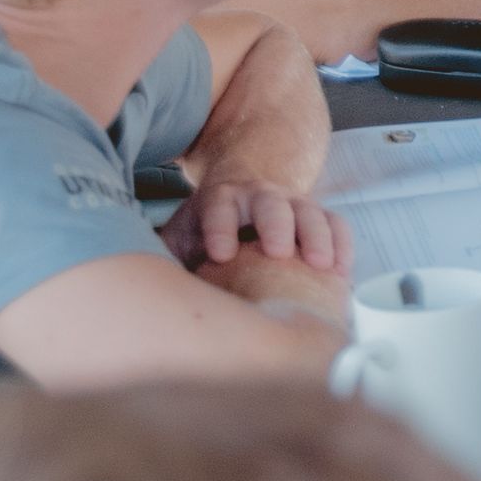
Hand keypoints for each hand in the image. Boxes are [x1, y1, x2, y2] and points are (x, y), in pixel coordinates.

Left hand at [162, 179, 345, 272]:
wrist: (240, 194)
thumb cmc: (205, 230)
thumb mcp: (179, 235)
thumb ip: (164, 255)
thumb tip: (138, 286)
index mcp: (220, 198)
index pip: (218, 207)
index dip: (220, 227)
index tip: (220, 254)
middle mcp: (259, 196)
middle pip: (271, 204)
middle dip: (276, 226)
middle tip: (278, 252)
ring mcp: (292, 203)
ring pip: (310, 211)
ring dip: (317, 237)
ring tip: (323, 266)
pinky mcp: (316, 217)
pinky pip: (336, 224)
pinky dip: (342, 245)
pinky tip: (342, 272)